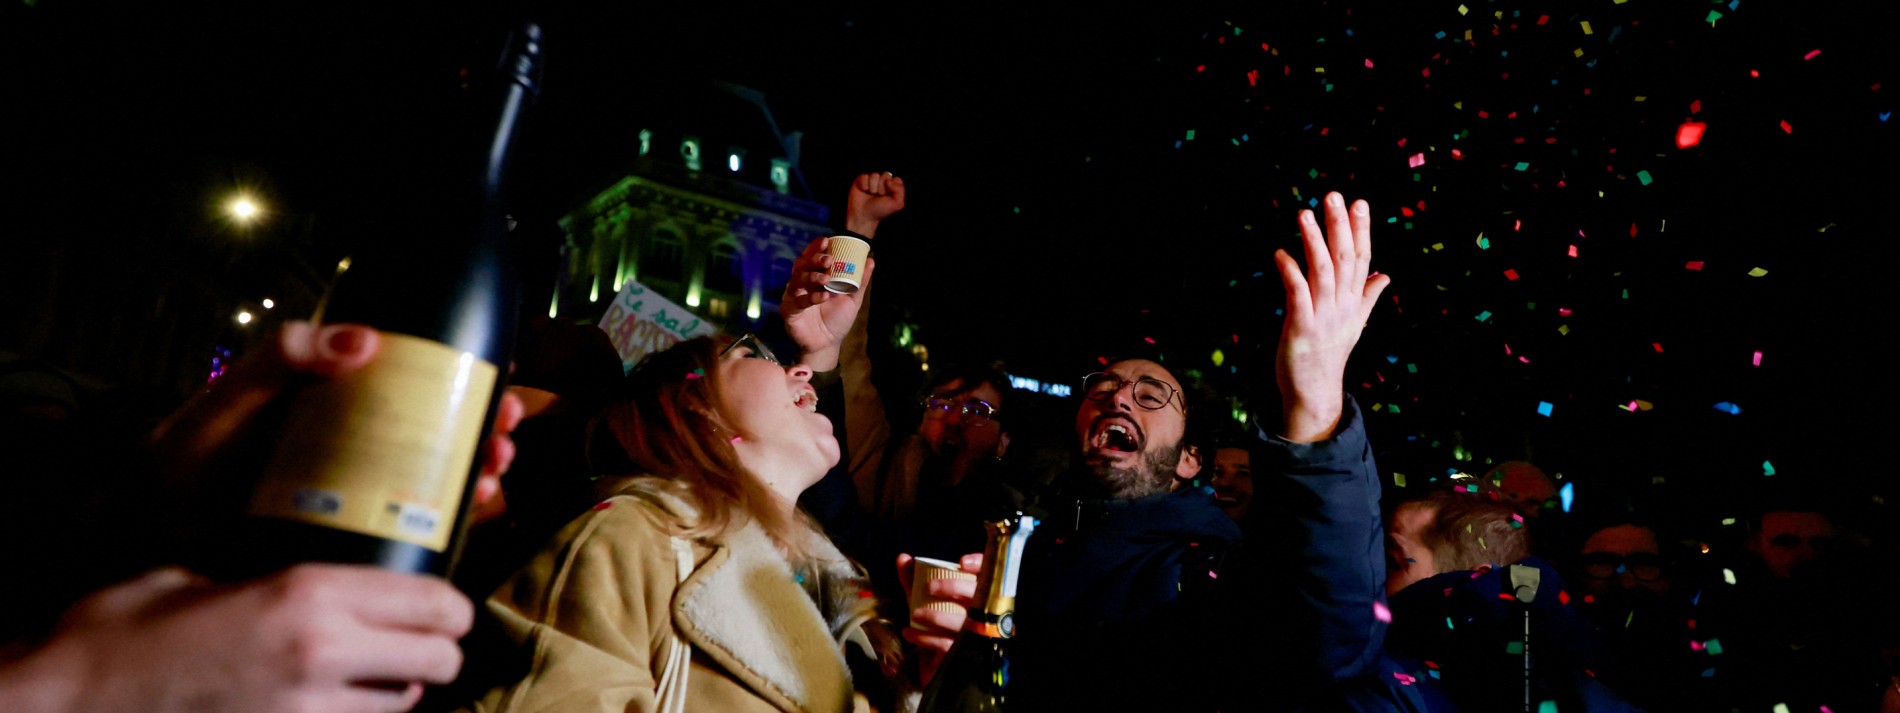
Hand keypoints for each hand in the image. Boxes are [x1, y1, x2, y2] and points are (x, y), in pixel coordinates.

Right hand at [8, 564, 471, 712]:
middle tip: (410, 651)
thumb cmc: (128, 634)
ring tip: (361, 685)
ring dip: (396, 696)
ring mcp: (307, 711)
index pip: (434, 601)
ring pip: (405, 707)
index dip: (448, 609)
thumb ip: (283, 586)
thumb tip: (332, 593)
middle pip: (440, 658)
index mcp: (308, 593)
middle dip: (433, 654)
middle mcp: (321, 651)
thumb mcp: (209, 582)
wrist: (69, 701)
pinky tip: (330, 709)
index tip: (443, 612)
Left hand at [151, 321, 523, 508]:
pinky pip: (415, 530)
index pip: (417, 385)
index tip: (497, 385)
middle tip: (504, 437)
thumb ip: (283, 357)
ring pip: (438, 481)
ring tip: (491, 475)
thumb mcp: (235, 397)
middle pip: (441, 433)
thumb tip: (364, 340)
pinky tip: (469, 514)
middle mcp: (355, 448)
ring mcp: (357, 497)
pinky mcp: (353, 541)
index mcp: (336, 405)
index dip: (466, 383)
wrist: (151, 532)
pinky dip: (451, 521)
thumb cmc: (187, 458)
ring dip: (479, 475)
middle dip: (486, 433)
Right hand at [781, 238, 874, 371]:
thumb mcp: (852, 299)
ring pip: (797, 280)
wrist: (828, 344)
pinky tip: (823, 297)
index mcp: (813, 277)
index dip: (816, 248)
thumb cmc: (837, 320)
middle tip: (829, 260)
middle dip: (815, 259)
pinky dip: (811, 297)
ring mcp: (793, 297)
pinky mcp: (789, 311)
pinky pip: (797, 301)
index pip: (811, 257)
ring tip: (826, 278)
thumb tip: (871, 260)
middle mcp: (801, 284)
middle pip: (802, 265)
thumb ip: (860, 281)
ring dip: (812, 276)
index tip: (826, 241)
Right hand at [845, 172, 905, 236]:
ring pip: (875, 175)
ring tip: (871, 194)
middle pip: (886, 175)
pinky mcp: (861, 180)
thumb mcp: (897, 204)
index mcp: (893, 187)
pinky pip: (864, 176)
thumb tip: (888, 181)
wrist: (864, 216)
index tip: (888, 197)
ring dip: (873, 187)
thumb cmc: (880, 210)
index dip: (893, 187)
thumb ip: (900, 190)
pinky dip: (864, 185)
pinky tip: (864, 191)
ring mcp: (872, 180)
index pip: (896, 179)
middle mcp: (882, 182)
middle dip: (882, 187)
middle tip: (879, 196)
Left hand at [897, 552, 980, 685]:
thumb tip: (903, 557)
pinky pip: (945, 644)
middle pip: (979, 596)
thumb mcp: (921, 598)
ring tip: (916, 614)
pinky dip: (925, 637)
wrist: (933, 662)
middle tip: (931, 588)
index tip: (961, 563)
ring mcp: (976, 635)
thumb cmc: (933, 622)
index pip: (987, 575)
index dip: (980, 566)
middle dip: (955, 588)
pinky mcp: (964, 654)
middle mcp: (983, 614)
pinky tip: (909, 632)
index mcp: (977, 595)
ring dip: (937, 616)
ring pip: (963, 622)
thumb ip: (912, 579)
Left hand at [1273, 192, 1389, 442]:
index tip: (1359, 202)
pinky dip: (1290, 271)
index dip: (1361, 230)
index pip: (1362, 258)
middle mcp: (1343, 305)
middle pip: (1345, 258)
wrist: (1315, 390)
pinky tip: (1280, 253)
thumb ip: (1368, 296)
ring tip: (1304, 213)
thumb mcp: (1354, 323)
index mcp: (1354, 301)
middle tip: (1333, 196)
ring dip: (1314, 240)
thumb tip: (1386, 275)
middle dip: (1340, 225)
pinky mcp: (1302, 327)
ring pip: (1322, 271)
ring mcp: (1323, 316)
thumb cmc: (1330, 354)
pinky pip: (1297, 294)